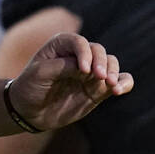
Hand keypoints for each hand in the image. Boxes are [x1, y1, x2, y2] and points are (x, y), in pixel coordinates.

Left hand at [8, 32, 132, 130]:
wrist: (29, 111)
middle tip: (100, 77)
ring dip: (114, 71)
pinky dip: (125, 82)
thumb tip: (86, 68)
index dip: (84, 53)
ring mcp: (90, 73)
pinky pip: (120, 81)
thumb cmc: (30, 87)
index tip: (83, 70)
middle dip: (102, 62)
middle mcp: (79, 56)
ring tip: (111, 86)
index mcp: (62, 46)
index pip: (79, 43)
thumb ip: (62, 67)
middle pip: (98, 51)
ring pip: (111, 63)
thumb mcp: (39, 74)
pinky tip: (118, 90)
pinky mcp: (99, 89)